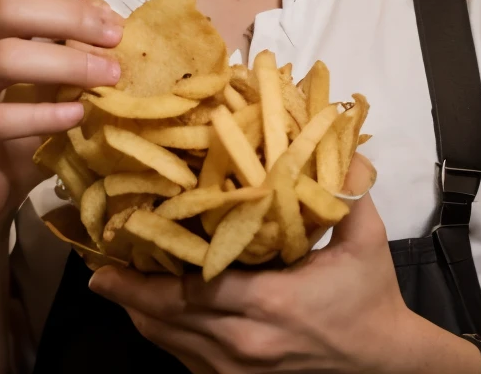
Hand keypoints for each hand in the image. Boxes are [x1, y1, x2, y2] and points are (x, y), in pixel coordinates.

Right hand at [0, 0, 123, 236]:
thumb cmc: (24, 128)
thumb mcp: (54, 81)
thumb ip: (73, 49)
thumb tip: (113, 21)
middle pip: (9, 7)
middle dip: (71, 18)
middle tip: (116, 38)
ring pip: (2, 57)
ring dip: (64, 64)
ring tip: (108, 76)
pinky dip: (42, 115)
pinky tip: (77, 118)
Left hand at [89, 157, 436, 373]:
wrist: (384, 362)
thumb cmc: (371, 298)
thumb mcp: (366, 238)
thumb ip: (346, 185)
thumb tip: (332, 132)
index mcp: (271, 302)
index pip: (196, 285)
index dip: (153, 266)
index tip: (124, 238)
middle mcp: (244, 341)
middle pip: (168, 315)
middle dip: (127, 290)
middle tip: (96, 263)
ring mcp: (236, 369)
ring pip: (168, 340)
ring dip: (137, 311)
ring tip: (110, 281)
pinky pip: (182, 358)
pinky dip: (161, 333)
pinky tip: (145, 311)